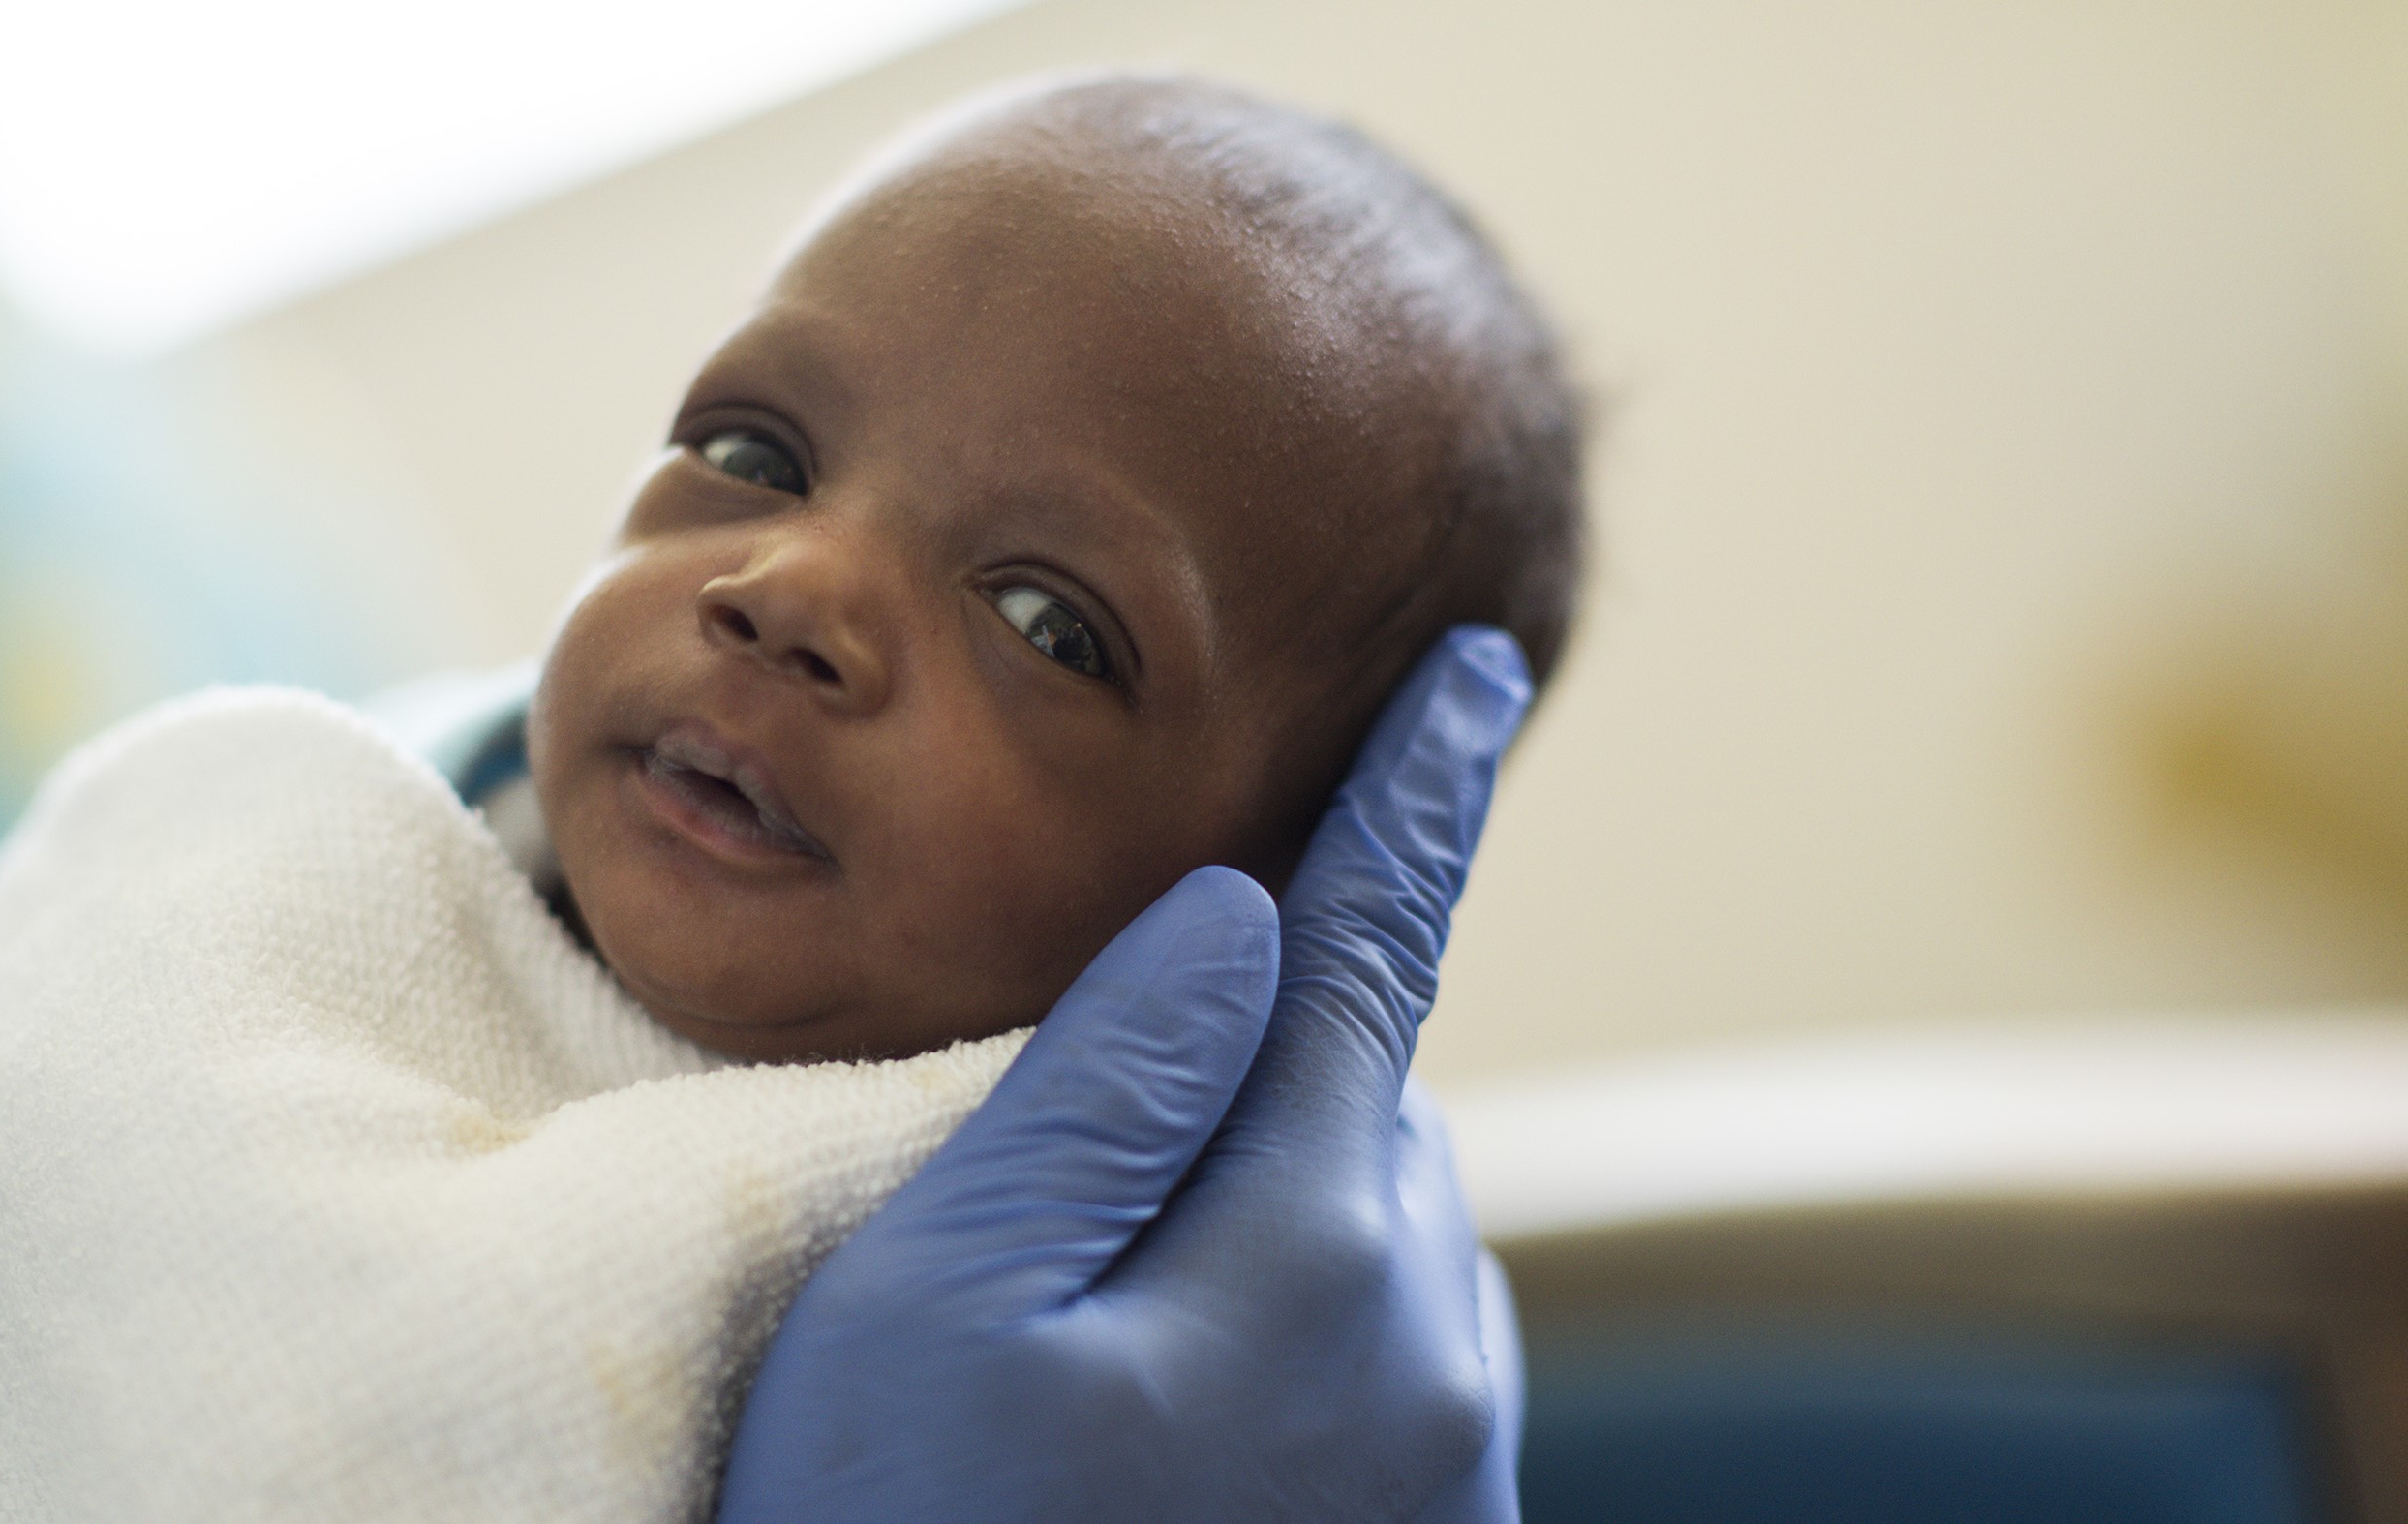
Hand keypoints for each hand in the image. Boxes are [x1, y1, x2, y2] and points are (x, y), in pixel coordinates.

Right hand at [715, 627, 1533, 1522]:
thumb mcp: (932, 1300)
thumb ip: (1098, 1086)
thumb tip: (1243, 916)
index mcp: (1314, 1243)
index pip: (1377, 949)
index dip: (1421, 790)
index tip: (1476, 666)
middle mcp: (1429, 1340)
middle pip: (1357, 1094)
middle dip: (1259, 1061)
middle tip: (1073, 1182)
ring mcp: (1447, 1456)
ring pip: (1369, 1224)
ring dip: (1265, 1206)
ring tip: (1087, 1346)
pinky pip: (1388, 1348)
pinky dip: (1295, 1318)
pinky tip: (1165, 1421)